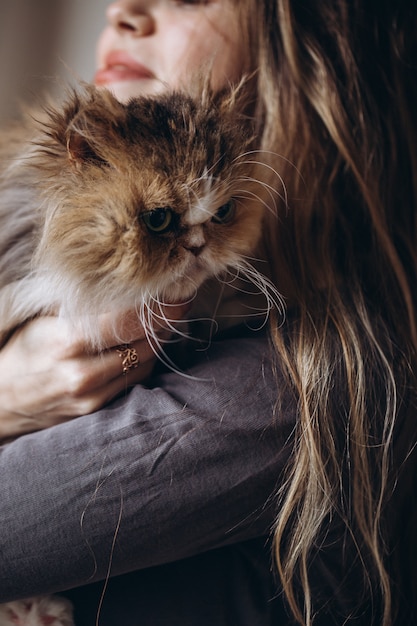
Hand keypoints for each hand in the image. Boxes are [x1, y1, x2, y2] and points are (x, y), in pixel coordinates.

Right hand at [0, 304, 188, 440]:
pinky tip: (140, 344)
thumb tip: (124, 281)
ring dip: (158, 340)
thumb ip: (81, 302)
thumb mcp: (42, 317)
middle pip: (145, 341)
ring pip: (146, 361)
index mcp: (68, 340)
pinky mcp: (97, 408)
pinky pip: (134, 379)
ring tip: (161, 321)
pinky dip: (144, 359)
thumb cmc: (22, 350)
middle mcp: (83, 371)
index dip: (161, 306)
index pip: (129, 320)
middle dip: (167, 320)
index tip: (181, 292)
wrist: (2, 399)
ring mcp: (92, 394)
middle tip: (179, 302)